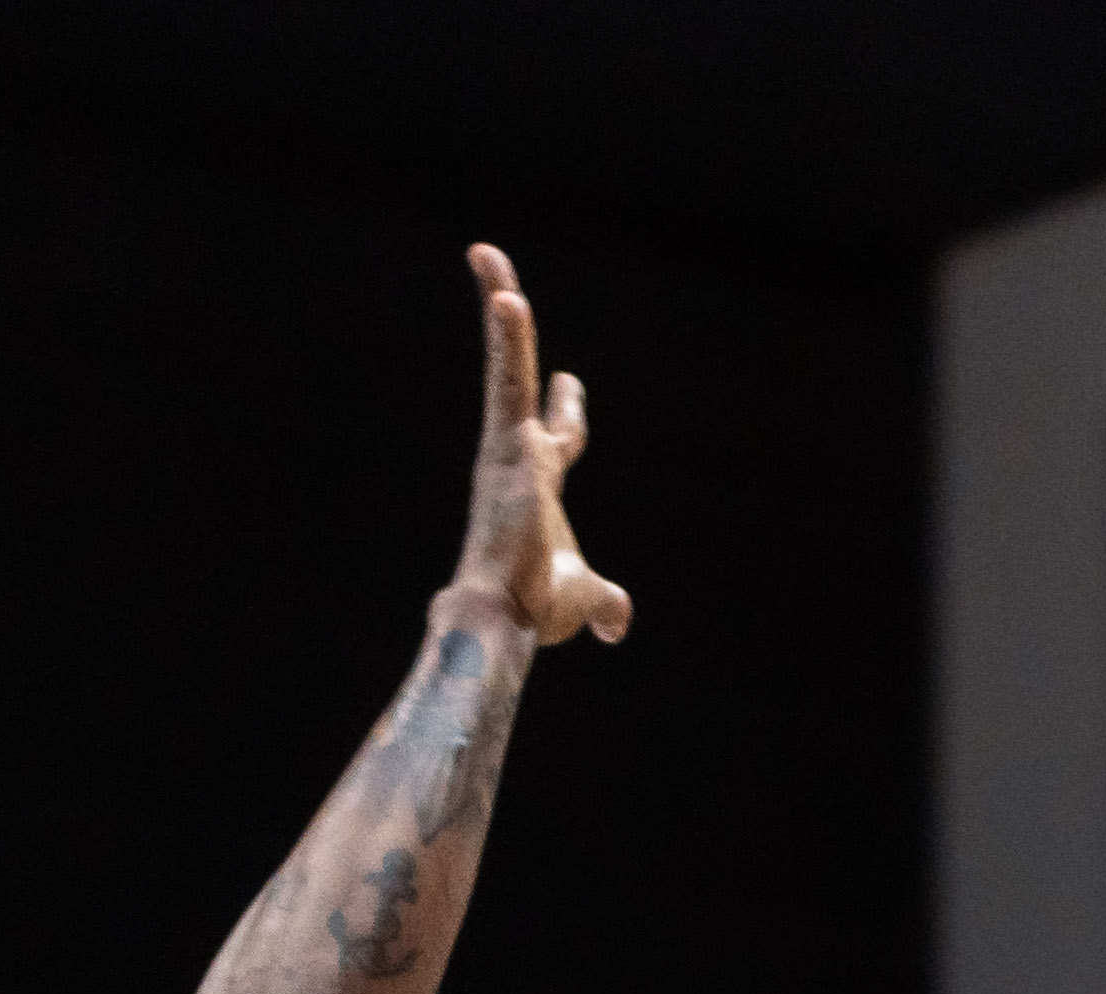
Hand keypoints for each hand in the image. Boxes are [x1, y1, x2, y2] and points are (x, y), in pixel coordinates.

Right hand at [451, 244, 628, 648]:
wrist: (501, 618)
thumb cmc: (530, 611)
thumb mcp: (580, 599)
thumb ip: (605, 603)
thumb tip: (618, 625)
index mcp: (539, 488)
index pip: (561, 438)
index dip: (570, 412)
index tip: (573, 384)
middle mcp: (517, 458)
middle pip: (519, 380)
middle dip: (511, 330)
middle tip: (498, 283)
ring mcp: (508, 447)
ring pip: (509, 366)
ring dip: (502, 311)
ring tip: (487, 257)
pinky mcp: (505, 446)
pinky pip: (508, 380)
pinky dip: (508, 338)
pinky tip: (505, 296)